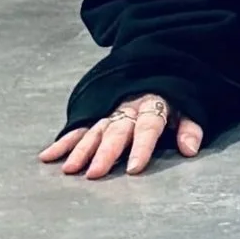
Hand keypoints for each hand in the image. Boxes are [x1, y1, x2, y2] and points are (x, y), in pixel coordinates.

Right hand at [41, 96, 201, 178]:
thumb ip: (190, 127)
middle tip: (95, 174)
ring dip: (81, 150)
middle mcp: (127, 109)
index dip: (141, 148)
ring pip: (94, 131)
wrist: (154, 65)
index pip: (148, 128)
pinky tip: (49, 156)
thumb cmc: (172, 95)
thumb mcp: (188, 106)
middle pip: (116, 132)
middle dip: (105, 153)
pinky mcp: (96, 115)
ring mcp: (109, 112)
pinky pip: (78, 129)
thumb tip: (190, 149)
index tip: (133, 169)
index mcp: (152, 106)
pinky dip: (63, 142)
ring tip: (70, 169)